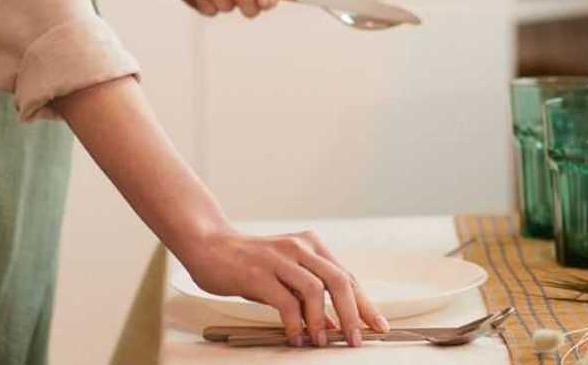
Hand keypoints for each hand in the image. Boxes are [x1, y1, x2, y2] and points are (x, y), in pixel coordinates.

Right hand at [181, 228, 387, 346]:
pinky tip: (296, 337)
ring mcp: (280, 259)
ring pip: (316, 290)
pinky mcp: (259, 273)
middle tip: (356, 339)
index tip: (378, 325)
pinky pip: (286, 301)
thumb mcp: (286, 275)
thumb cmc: (250, 264)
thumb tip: (334, 326)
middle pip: (339, 281)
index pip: (347, 277)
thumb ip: (309, 296)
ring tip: (321, 341)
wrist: (209, 245)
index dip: (364, 303)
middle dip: (353, 313)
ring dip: (323, 320)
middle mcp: (301, 248)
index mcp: (312, 245)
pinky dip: (295, 324)